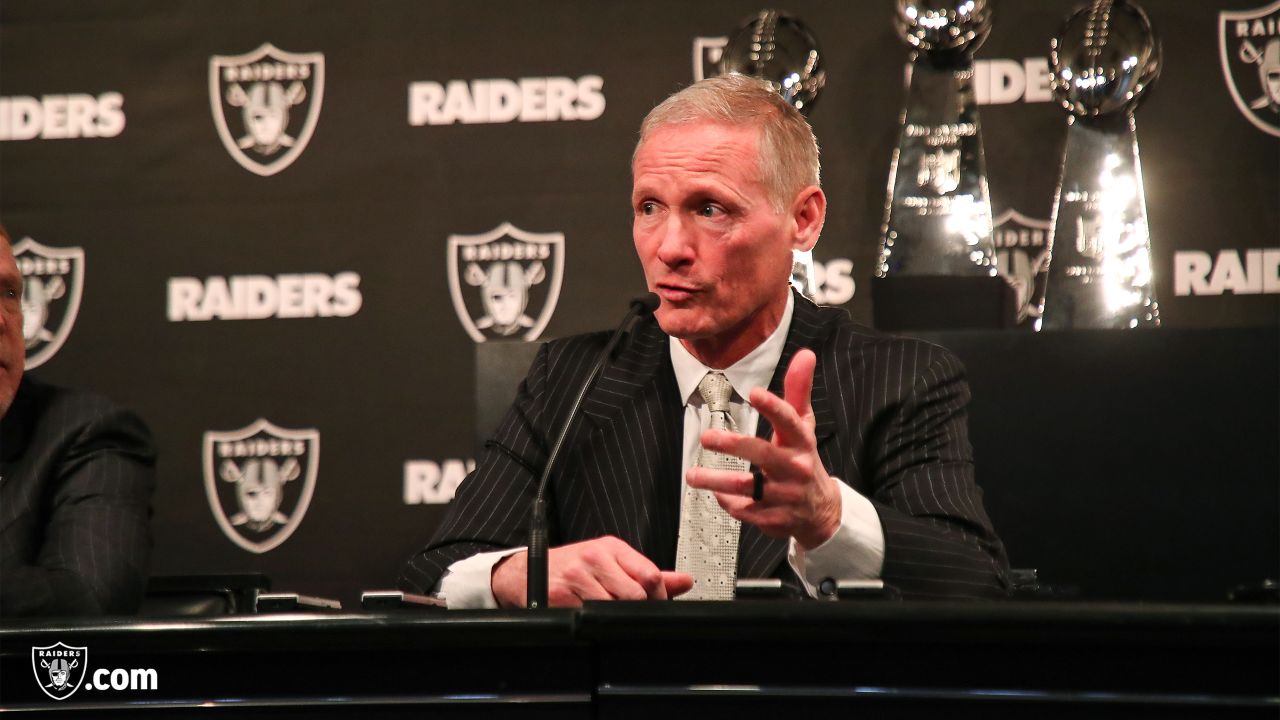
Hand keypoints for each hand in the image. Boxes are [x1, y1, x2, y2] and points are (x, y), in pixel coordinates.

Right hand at [490, 536, 693, 607]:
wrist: (525, 572)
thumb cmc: (571, 566)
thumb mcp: (611, 561)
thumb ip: (647, 573)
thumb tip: (685, 582)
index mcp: (611, 547)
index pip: (650, 573)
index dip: (659, 596)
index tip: (656, 605)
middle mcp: (594, 557)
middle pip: (636, 594)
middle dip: (638, 610)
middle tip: (630, 614)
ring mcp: (577, 576)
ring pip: (614, 608)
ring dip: (613, 618)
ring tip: (606, 614)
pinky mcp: (561, 595)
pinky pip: (590, 617)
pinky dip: (593, 622)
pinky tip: (588, 617)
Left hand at [686, 348, 840, 548]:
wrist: (821, 512)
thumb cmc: (802, 459)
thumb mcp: (803, 427)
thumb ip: (798, 391)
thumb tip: (805, 353)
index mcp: (801, 443)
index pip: (790, 422)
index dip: (774, 407)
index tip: (755, 392)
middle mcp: (796, 468)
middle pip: (763, 454)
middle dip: (734, 446)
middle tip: (706, 438)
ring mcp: (786, 495)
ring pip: (749, 487)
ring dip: (718, 482)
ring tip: (692, 475)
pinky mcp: (775, 518)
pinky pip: (747, 510)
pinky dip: (729, 503)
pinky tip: (717, 494)